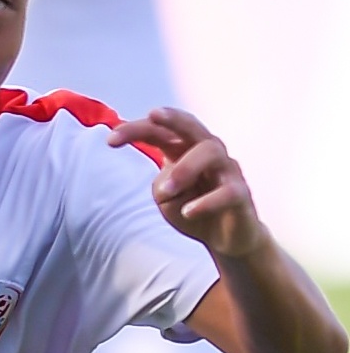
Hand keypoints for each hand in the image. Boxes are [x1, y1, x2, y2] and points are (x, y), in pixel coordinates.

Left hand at [107, 108, 264, 257]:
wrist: (225, 238)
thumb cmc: (191, 208)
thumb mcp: (165, 199)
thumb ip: (162, 186)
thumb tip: (170, 182)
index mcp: (182, 149)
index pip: (158, 131)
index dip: (134, 130)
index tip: (110, 140)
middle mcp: (207, 151)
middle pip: (191, 126)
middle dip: (173, 118)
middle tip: (154, 114)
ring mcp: (227, 170)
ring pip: (210, 152)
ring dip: (185, 169)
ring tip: (167, 191)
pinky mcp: (241, 193)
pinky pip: (228, 191)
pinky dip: (206, 201)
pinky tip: (188, 212)